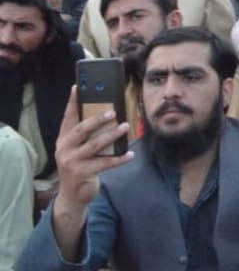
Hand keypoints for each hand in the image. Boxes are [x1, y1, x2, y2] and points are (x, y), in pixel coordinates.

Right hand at [51, 87, 132, 218]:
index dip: (73, 103)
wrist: (72, 196)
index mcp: (64, 139)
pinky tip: (130, 154)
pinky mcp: (82, 174)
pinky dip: (119, 158)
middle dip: (96, 119)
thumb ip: (87, 135)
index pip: (68, 118)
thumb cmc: (80, 166)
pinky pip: (105, 163)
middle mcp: (64, 149)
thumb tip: (108, 114)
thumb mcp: (78, 150)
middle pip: (81, 130)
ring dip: (112, 135)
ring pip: (95, 145)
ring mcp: (72, 162)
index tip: (78, 87)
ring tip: (126, 126)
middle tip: (112, 112)